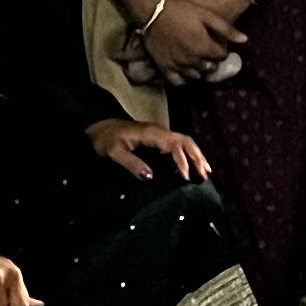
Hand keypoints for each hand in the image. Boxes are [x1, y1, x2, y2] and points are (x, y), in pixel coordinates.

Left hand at [87, 118, 208, 179]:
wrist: (99, 127)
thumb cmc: (106, 139)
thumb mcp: (114, 152)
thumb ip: (131, 164)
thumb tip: (151, 177)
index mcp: (151, 133)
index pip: (174, 145)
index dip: (182, 161)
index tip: (186, 178)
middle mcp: (159, 131)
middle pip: (185, 140)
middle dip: (197, 157)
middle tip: (205, 175)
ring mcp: (160, 133)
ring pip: (185, 141)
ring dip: (196, 155)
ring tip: (206, 171)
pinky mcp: (158, 138)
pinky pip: (179, 144)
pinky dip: (189, 153)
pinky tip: (192, 165)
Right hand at [144, 0, 248, 74]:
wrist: (153, 10)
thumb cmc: (182, 9)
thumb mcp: (207, 15)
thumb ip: (226, 30)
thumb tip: (245, 40)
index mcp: (205, 48)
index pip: (221, 56)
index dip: (221, 50)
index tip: (217, 44)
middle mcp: (192, 60)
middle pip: (209, 68)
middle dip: (211, 61)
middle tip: (207, 51)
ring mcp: (177, 65)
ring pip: (195, 76)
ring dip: (199, 69)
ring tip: (197, 59)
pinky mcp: (163, 67)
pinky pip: (177, 81)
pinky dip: (183, 78)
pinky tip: (184, 68)